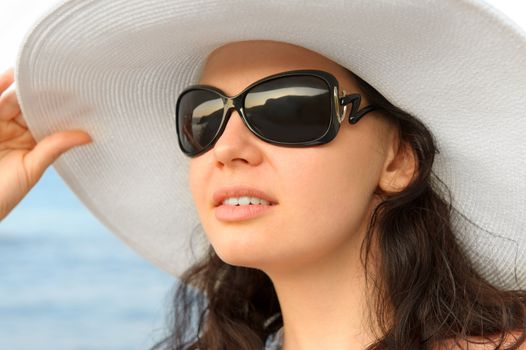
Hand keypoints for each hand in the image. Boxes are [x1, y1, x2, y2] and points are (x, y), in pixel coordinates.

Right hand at [0, 67, 91, 220]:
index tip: (81, 95)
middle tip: (64, 76)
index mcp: (32, 142)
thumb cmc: (3, 194)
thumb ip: (53, 147)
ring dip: (23, 85)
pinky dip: (1, 84)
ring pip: (11, 99)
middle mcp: (14, 130)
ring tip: (41, 70)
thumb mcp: (31, 169)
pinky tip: (14, 73)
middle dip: (45, 92)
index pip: (48, 119)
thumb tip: (87, 136)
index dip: (62, 108)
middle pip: (30, 106)